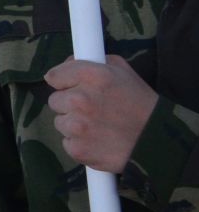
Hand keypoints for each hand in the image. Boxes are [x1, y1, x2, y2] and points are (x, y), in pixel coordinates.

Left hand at [45, 55, 158, 173]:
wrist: (158, 141)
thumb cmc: (141, 103)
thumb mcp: (122, 71)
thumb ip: (91, 62)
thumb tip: (66, 65)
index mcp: (91, 76)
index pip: (54, 76)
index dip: (64, 82)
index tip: (72, 87)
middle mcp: (80, 99)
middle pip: (54, 101)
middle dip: (69, 104)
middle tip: (93, 110)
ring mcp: (77, 126)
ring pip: (60, 122)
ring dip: (74, 124)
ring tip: (99, 126)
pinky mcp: (78, 149)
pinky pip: (67, 142)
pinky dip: (79, 143)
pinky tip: (99, 140)